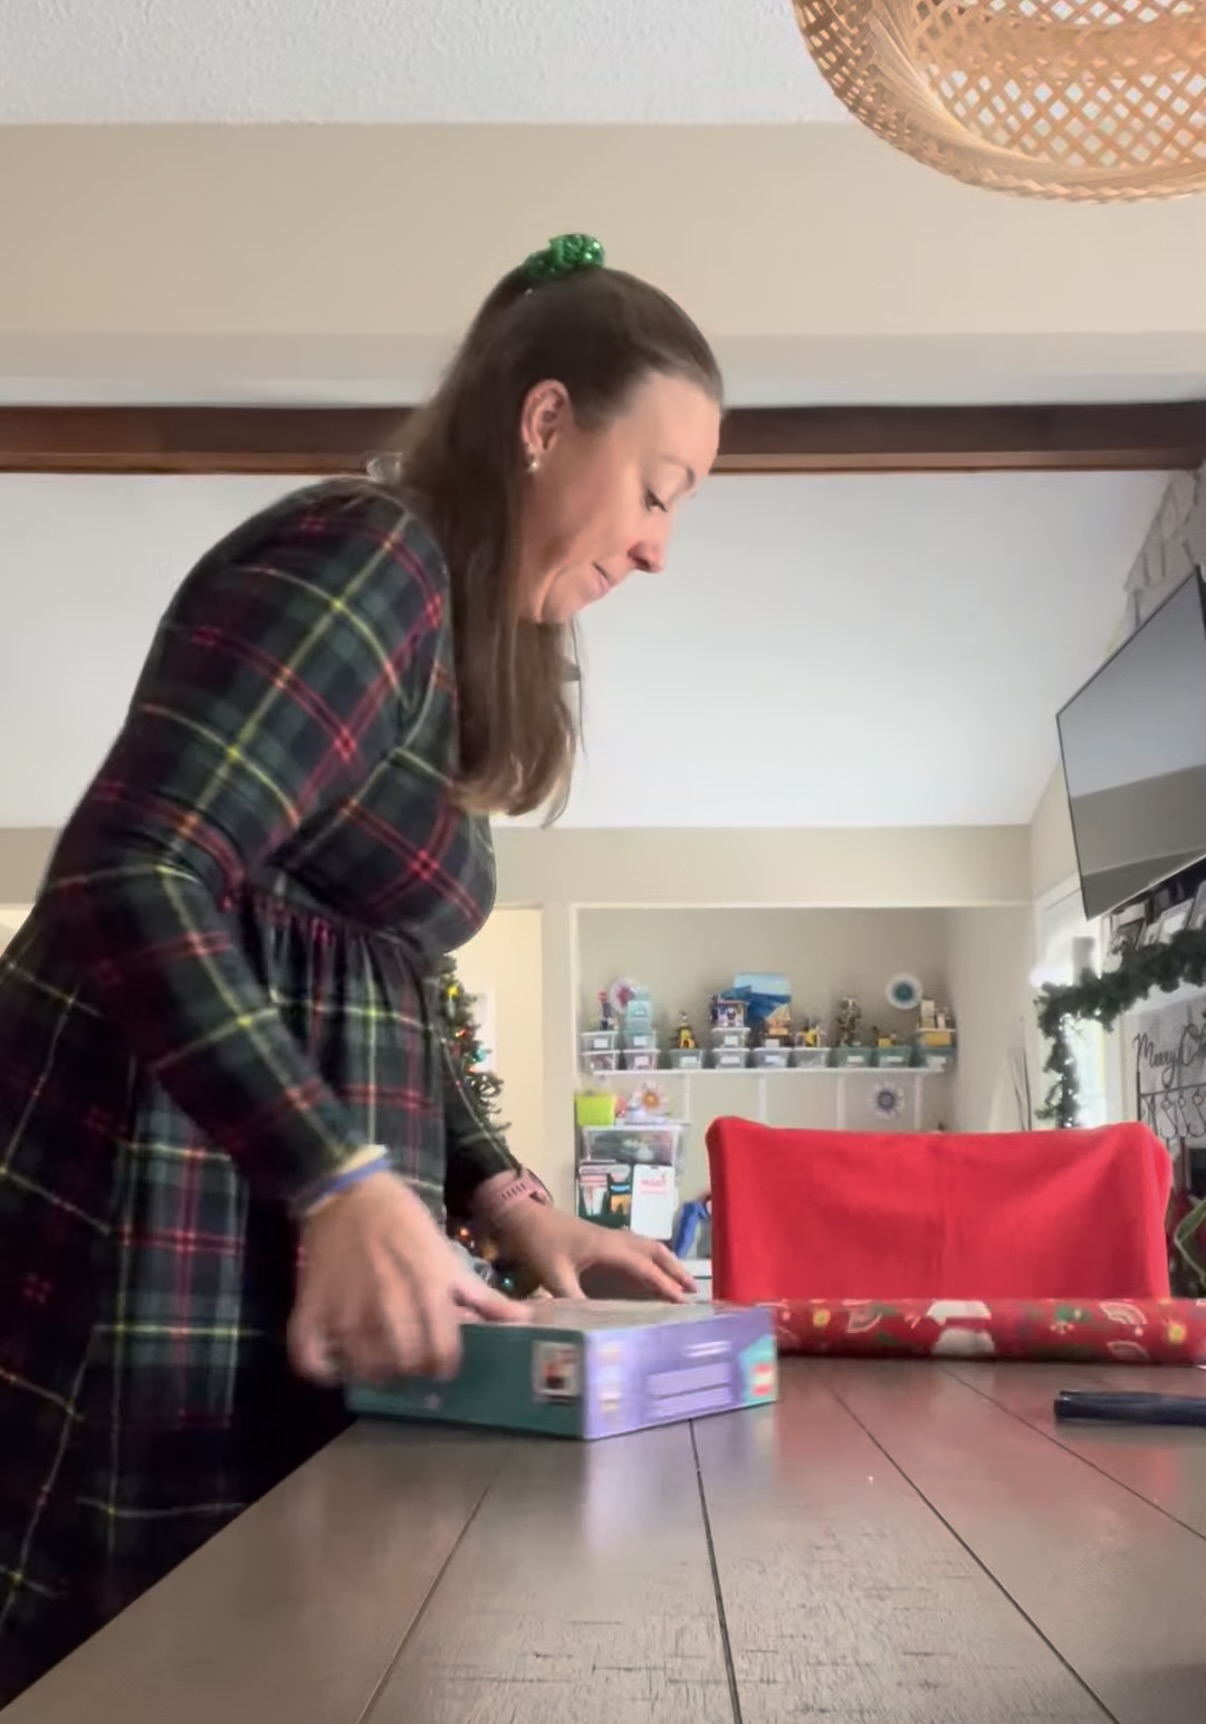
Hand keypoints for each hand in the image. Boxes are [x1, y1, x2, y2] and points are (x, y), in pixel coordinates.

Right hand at [288, 1171, 522, 1385]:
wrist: (351, 1192)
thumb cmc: (405, 1223)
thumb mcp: (447, 1256)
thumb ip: (482, 1296)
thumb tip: (522, 1321)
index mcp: (428, 1291)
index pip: (441, 1357)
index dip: (443, 1366)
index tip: (438, 1360)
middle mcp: (389, 1306)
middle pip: (403, 1368)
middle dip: (409, 1368)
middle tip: (406, 1357)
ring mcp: (346, 1310)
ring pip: (363, 1370)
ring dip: (372, 1371)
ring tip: (376, 1357)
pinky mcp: (311, 1307)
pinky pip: (311, 1360)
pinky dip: (324, 1370)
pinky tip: (336, 1361)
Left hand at [493, 1204, 695, 1302]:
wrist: (525, 1216)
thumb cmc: (540, 1243)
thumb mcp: (553, 1275)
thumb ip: (572, 1298)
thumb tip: (588, 1324)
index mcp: (607, 1247)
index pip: (644, 1266)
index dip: (664, 1284)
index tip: (683, 1302)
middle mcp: (616, 1238)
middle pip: (655, 1251)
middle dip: (676, 1270)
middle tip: (694, 1293)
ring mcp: (611, 1235)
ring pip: (649, 1246)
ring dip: (668, 1263)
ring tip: (683, 1283)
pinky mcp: (605, 1237)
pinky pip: (638, 1246)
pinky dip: (654, 1258)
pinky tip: (654, 1271)